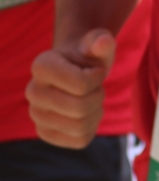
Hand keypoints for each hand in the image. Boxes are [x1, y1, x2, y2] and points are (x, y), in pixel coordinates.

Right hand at [27, 30, 114, 148]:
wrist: (77, 72)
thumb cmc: (88, 57)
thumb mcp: (97, 44)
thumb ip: (101, 41)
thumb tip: (103, 42)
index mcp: (41, 66)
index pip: (81, 85)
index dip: (98, 77)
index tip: (95, 70)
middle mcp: (32, 92)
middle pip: (80, 108)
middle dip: (98, 96)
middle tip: (95, 86)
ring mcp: (36, 115)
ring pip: (81, 126)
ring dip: (96, 111)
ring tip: (90, 98)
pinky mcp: (46, 134)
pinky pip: (80, 139)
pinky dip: (91, 127)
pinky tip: (85, 113)